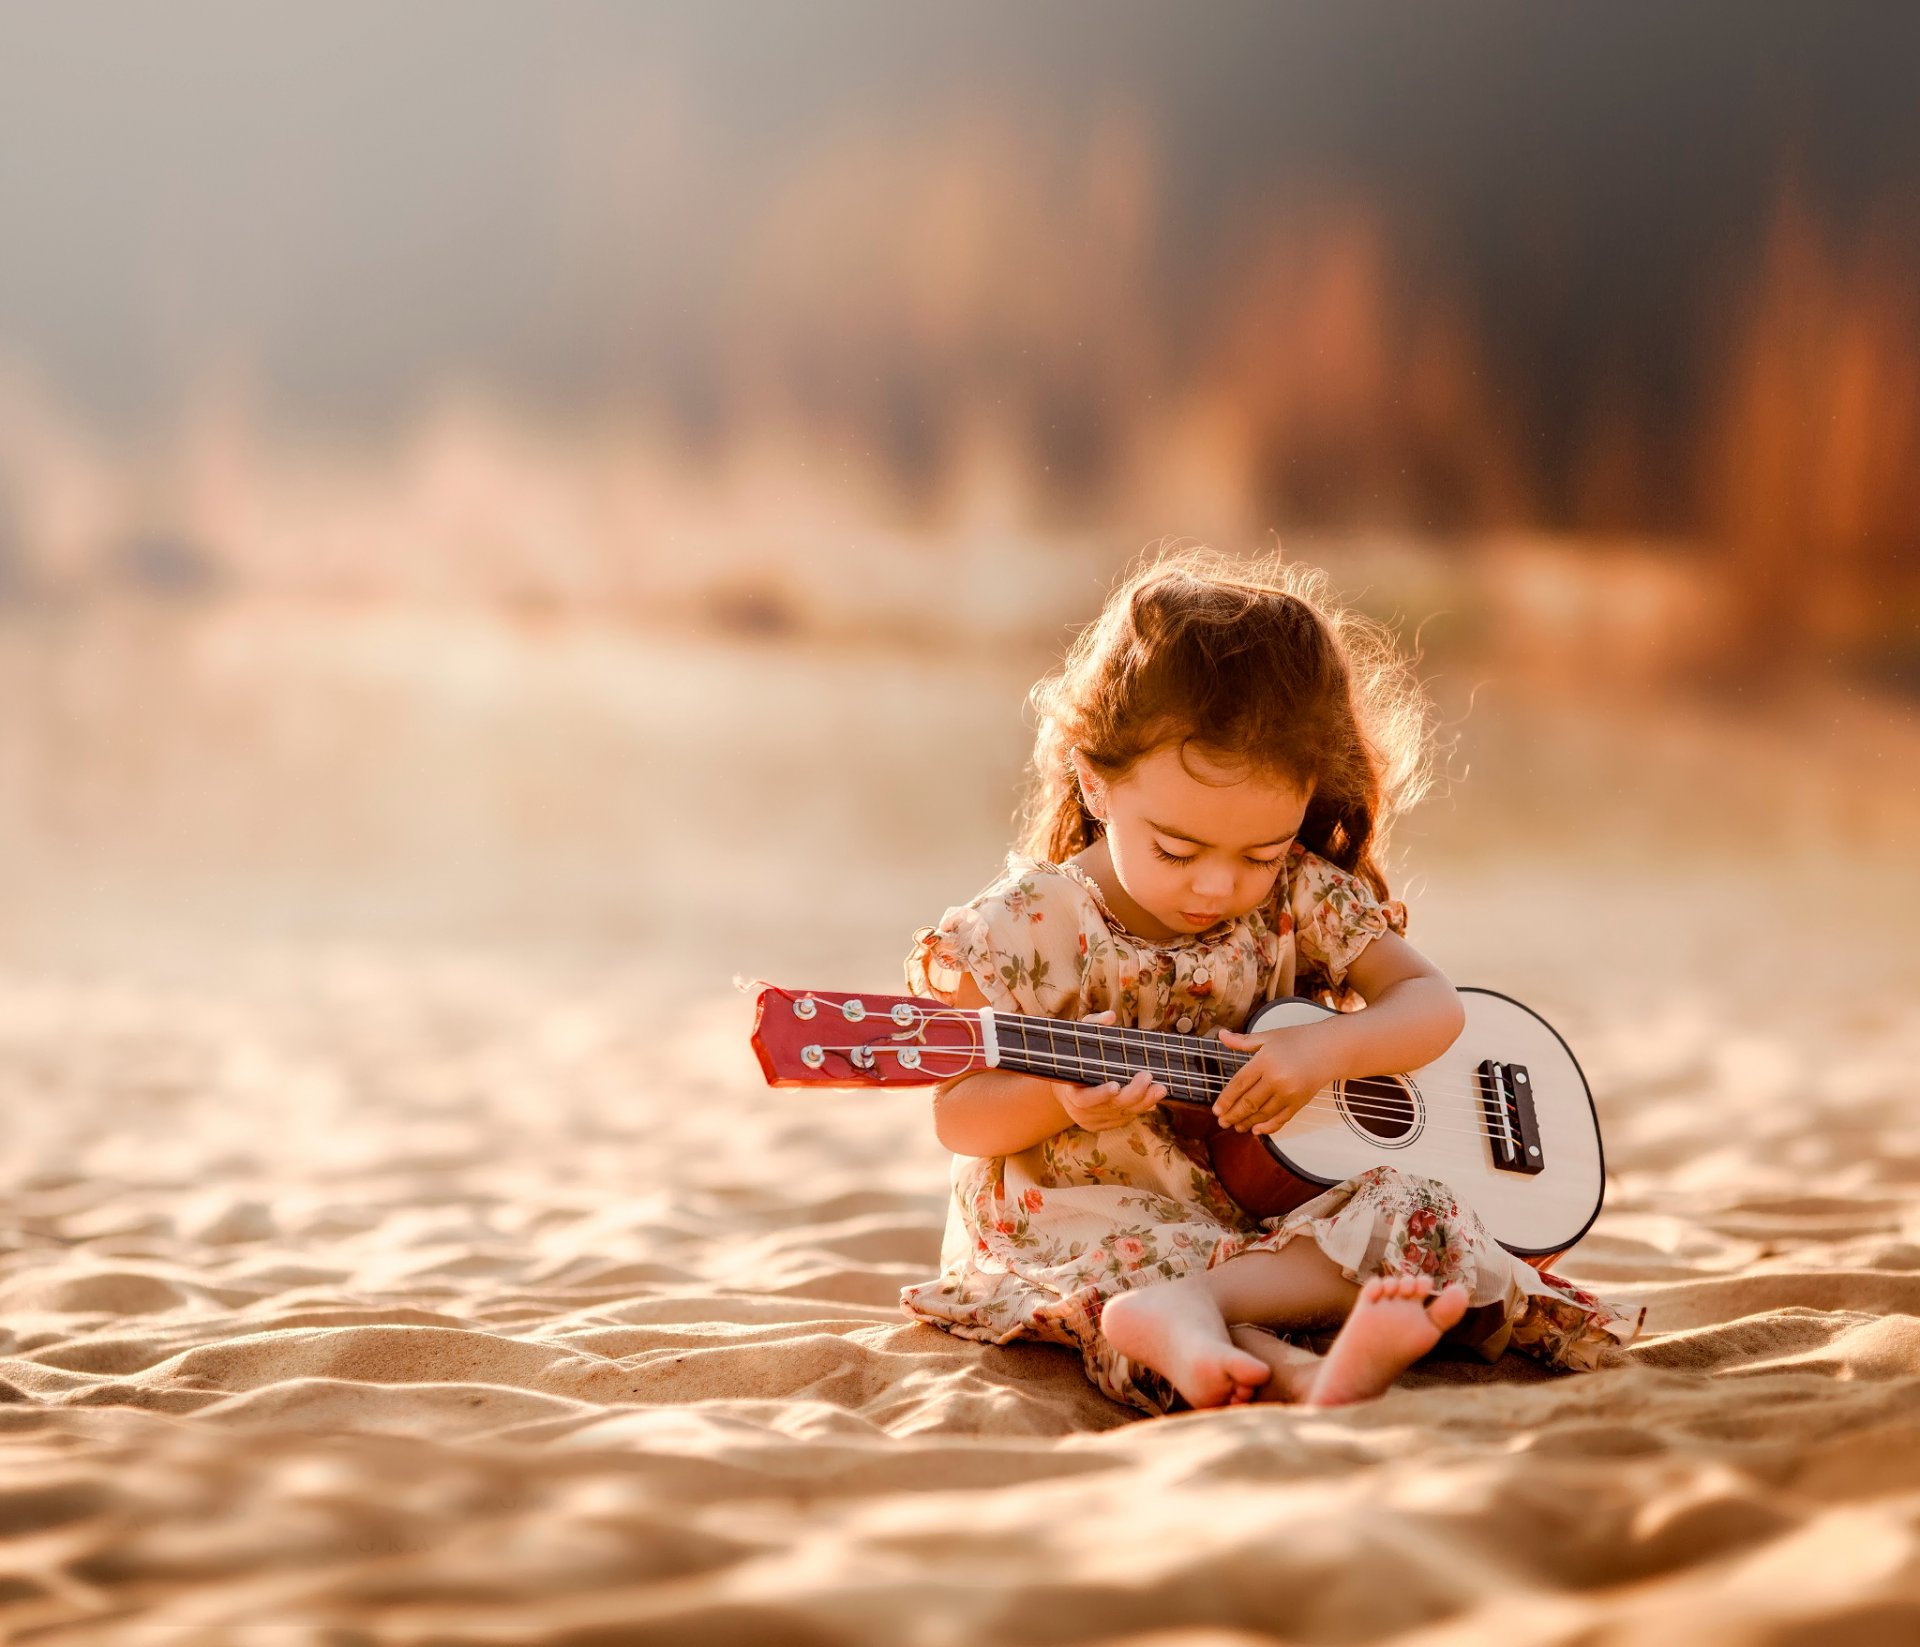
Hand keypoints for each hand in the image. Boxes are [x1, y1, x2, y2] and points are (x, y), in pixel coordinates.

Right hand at [1048, 1011, 1167, 1132]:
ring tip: (1160, 1088)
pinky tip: (1153, 1097)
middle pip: (1111, 1107)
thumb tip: (1110, 1016)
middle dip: (1133, 1094)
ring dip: (1144, 1102)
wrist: (1067, 1086)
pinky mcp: (1105, 1126)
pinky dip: (1140, 1108)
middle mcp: (1081, 1112)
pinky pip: (1126, 1119)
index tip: (1116, 1085)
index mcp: (1071, 1093)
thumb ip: (1093, 1025)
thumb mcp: (1079, 1039)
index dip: (1100, 1094)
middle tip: (1148, 1077)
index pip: (1085, 1098)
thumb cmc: (1076, 1058)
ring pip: (1123, 1115)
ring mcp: (1094, 1121)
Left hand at [1211, 1023, 1338, 1134]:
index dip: (1226, 1099)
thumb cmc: (1298, 1039)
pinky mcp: (1300, 1102)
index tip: (1216, 1110)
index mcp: (1265, 1061)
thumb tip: (1221, 1035)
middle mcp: (1276, 1079)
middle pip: (1248, 1102)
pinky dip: (1268, 1127)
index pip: (1239, 1084)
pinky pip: (1281, 1118)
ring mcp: (1289, 1093)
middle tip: (1221, 1122)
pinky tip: (1256, 1130)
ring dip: (1247, 1122)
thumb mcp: (1268, 1036)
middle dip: (1233, 1115)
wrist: (1330, 1049)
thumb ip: (1243, 1040)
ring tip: (1235, 1126)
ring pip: (1263, 1113)